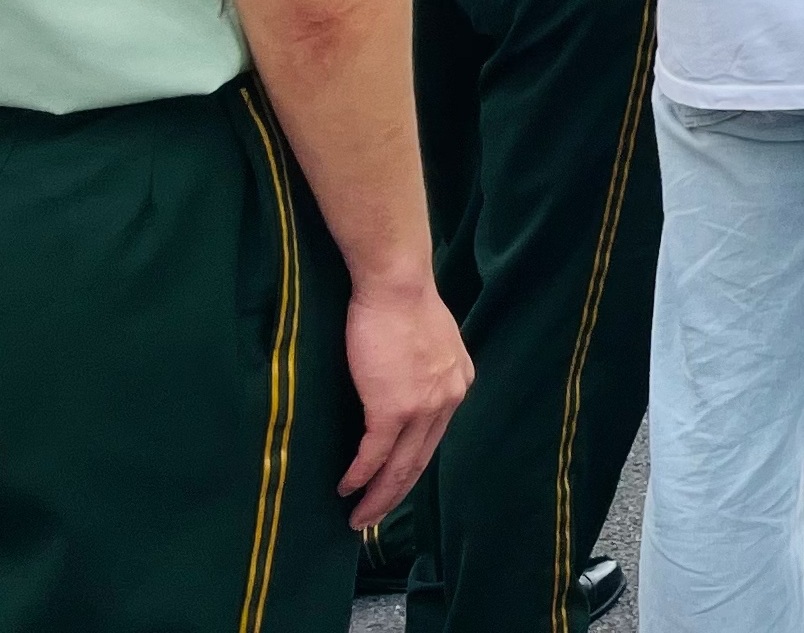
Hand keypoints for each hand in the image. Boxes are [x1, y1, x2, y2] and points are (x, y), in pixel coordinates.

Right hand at [338, 273, 471, 529]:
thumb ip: (427, 370)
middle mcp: (448, 400)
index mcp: (457, 384)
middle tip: (371, 517)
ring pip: (400, 466)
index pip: (433, 438)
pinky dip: (359, 475)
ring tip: (358, 517)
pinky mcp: (393, 408)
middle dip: (394, 494)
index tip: (393, 486)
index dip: (411, 468)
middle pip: (419, 462)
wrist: (396, 285)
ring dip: (376, 496)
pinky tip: (346, 488)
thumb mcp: (432, 341)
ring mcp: (423, 407)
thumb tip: (408, 385)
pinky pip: (375, 454)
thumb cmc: (404, 304)